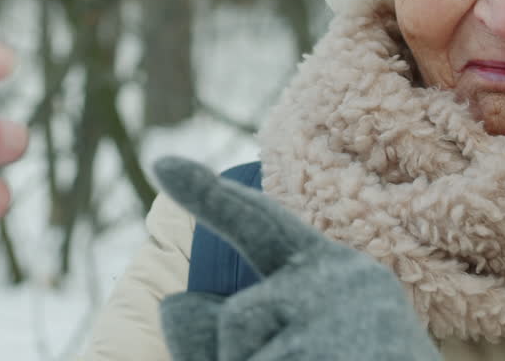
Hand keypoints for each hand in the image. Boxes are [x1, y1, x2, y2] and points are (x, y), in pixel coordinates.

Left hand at [153, 157, 440, 360]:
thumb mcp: (295, 350)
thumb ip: (226, 330)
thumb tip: (171, 304)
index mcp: (337, 272)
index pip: (263, 225)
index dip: (210, 197)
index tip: (161, 163)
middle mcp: (343, 281)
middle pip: (238, 320)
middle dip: (242, 356)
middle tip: (315, 355)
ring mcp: (342, 320)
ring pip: (243, 358)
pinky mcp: (332, 354)